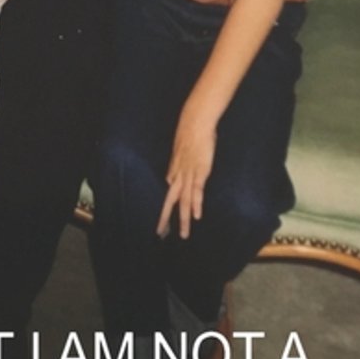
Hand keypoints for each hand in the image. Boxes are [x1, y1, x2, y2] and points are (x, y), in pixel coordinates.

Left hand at [156, 104, 217, 239]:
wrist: (194, 124)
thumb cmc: (190, 137)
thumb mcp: (179, 155)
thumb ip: (176, 168)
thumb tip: (171, 178)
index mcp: (173, 173)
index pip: (167, 195)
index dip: (164, 210)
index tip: (161, 223)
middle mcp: (178, 176)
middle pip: (170, 201)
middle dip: (165, 218)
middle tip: (159, 234)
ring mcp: (188, 175)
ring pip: (184, 201)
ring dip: (183, 218)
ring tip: (183, 234)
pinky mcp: (199, 172)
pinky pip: (197, 191)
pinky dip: (196, 204)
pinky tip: (196, 216)